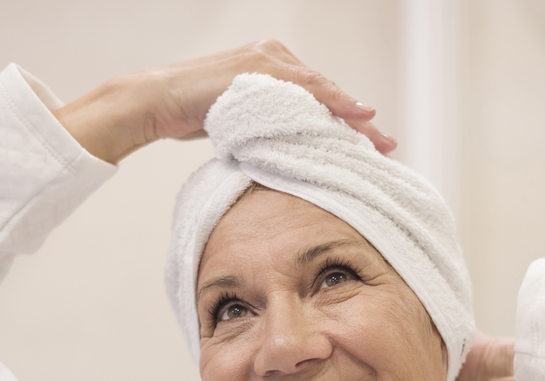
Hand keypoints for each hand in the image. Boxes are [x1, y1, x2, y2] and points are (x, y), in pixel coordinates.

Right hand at [54, 41, 395, 163]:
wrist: (157, 101)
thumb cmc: (193, 114)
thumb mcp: (240, 124)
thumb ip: (267, 130)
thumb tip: (288, 159)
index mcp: (273, 68)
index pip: (318, 99)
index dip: (345, 122)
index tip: (372, 146)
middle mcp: (275, 57)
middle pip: (326, 94)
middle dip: (357, 123)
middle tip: (387, 146)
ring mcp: (269, 59)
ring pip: (320, 91)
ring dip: (351, 115)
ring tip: (377, 138)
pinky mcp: (260, 67)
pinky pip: (305, 86)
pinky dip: (332, 100)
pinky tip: (356, 112)